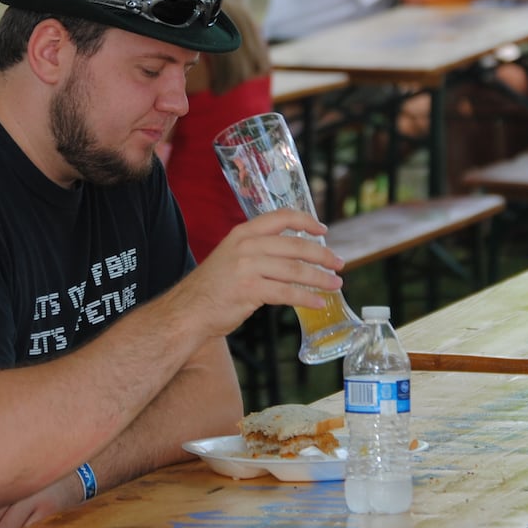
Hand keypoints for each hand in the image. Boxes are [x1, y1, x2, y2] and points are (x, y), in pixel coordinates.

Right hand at [182, 208, 343, 338]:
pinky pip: (287, 293)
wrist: (188, 310)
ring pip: (295, 271)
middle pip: (295, 246)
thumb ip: (258, 250)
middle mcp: (246, 245)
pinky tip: (318, 303)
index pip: (281, 217)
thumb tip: (293, 254)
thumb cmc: (213, 287)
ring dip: (320, 279)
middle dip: (322, 256)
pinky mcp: (249, 290)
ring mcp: (247, 267)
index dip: (306, 221)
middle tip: (339, 263)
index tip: (323, 230)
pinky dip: (307, 299)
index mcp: (243, 233)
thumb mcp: (232, 256)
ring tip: (335, 285)